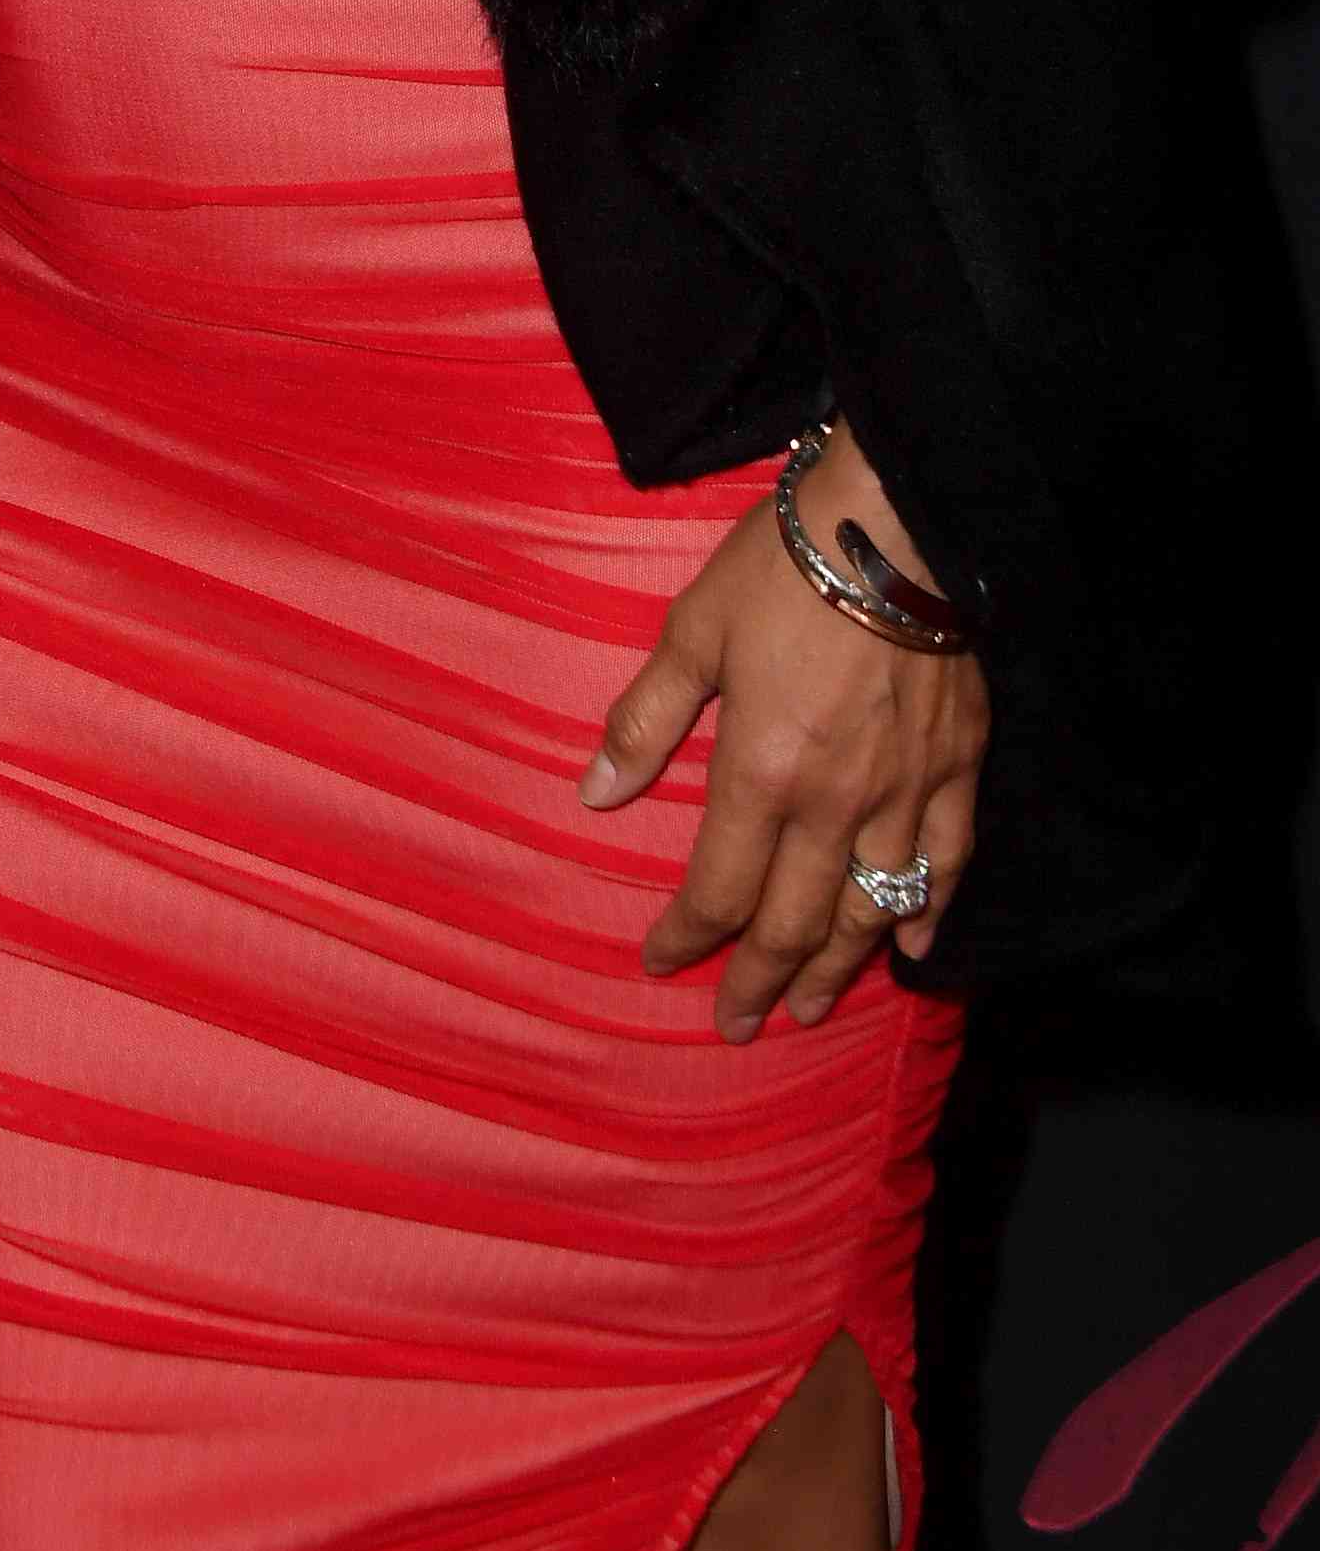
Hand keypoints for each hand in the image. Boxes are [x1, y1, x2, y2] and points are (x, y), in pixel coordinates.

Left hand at [580, 424, 988, 1038]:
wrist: (892, 525)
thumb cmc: (781, 572)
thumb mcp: (692, 633)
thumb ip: (646, 721)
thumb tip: (594, 794)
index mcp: (763, 773)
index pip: (719, 888)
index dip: (688, 936)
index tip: (662, 964)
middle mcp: (836, 804)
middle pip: (795, 922)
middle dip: (758, 980)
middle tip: (736, 1024)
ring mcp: (904, 794)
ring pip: (870, 910)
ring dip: (837, 969)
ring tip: (808, 1007)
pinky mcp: (957, 770)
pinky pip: (947, 864)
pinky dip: (927, 913)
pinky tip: (911, 948)